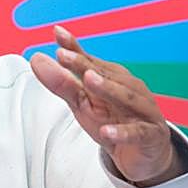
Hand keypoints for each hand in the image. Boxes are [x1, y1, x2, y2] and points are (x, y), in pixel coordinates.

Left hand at [29, 26, 187, 185]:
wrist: (143, 153)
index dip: (74, 48)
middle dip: (85, 65)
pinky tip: (106, 132)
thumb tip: (36, 58)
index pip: (91, 61)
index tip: (57, 34)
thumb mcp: (82, 104)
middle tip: (63, 55)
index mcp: (112, 78)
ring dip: (108, 88)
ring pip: (127, 98)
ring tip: (88, 80)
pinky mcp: (151, 134)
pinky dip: (122, 132)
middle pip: (108, 75)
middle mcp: (129, 89)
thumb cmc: (113, 121)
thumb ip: (62, 83)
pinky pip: (137, 132)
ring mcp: (143, 111)